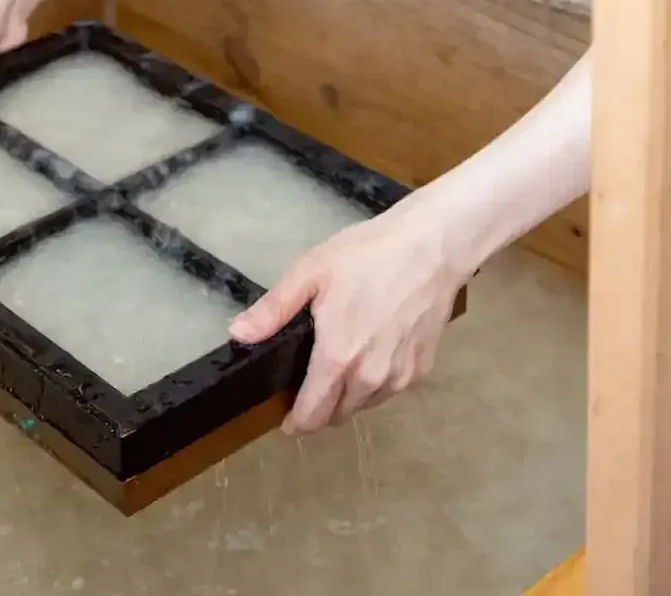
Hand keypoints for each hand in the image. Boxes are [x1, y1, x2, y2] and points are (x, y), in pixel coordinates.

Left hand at [228, 192, 469, 434]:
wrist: (432, 247)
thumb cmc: (369, 255)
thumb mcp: (310, 272)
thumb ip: (273, 310)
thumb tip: (237, 334)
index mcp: (339, 359)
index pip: (312, 416)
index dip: (295, 423)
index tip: (285, 418)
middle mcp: (371, 379)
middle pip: (338, 416)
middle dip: (319, 410)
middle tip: (308, 383)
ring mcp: (401, 377)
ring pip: (364, 405)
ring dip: (347, 398)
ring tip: (338, 367)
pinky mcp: (422, 369)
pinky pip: (389, 390)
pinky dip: (375, 383)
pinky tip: (370, 353)